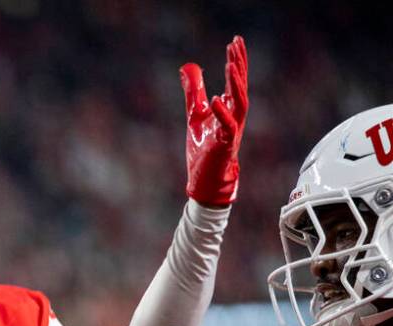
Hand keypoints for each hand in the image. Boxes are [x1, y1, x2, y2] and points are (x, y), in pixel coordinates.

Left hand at [180, 35, 247, 206]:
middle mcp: (234, 118)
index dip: (236, 60)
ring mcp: (231, 131)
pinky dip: (222, 112)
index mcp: (229, 110)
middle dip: (239, 64)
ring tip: (230, 64)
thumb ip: (194, 93)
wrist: (205, 180)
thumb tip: (187, 68)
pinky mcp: (224, 145)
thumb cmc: (204, 150)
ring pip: (240, 103)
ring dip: (235, 84)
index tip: (235, 41)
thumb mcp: (195, 115)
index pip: (235, 81)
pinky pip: (227, 127)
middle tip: (236, 43)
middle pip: (241, 86)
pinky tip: (216, 99)